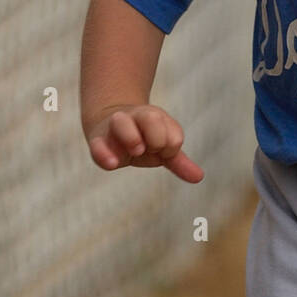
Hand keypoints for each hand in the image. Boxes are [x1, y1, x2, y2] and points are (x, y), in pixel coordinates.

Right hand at [84, 104, 204, 182]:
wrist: (108, 122)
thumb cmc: (141, 138)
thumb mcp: (161, 147)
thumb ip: (179, 162)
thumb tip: (199, 177)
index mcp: (156, 120)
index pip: (173, 135)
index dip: (171, 146)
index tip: (161, 151)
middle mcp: (136, 118)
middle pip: (151, 118)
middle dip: (156, 137)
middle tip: (148, 149)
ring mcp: (115, 126)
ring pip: (122, 122)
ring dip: (132, 137)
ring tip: (137, 150)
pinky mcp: (97, 140)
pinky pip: (98, 145)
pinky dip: (105, 154)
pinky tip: (113, 165)